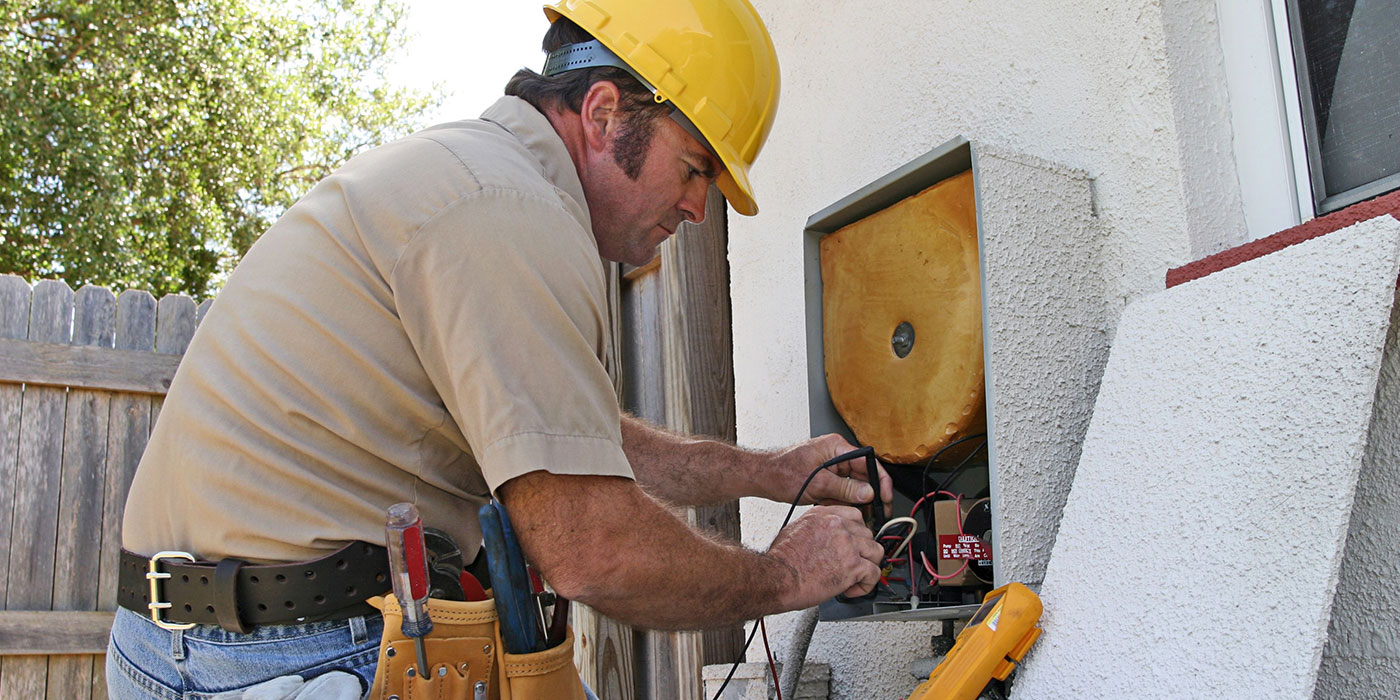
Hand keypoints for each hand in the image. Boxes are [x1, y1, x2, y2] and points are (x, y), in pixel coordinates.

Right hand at [766, 505, 884, 608]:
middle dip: (861, 552)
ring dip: (868, 567)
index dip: (857, 533)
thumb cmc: (779, 560)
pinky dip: (866, 585)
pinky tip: (852, 589)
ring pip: (876, 552)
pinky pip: (875, 573)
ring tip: (854, 578)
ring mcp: (847, 544)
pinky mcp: (853, 566)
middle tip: (850, 565)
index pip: (855, 516)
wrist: (775, 578)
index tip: (854, 544)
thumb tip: (821, 536)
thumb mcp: (793, 530)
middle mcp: (837, 525)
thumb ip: (814, 527)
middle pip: (868, 534)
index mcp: (823, 515)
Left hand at [771, 434, 892, 513]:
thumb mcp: (816, 483)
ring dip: (856, 502)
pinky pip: (841, 491)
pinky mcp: (825, 479)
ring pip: (853, 486)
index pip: (868, 461)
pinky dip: (843, 502)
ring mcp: (830, 467)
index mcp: (836, 447)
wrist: (761, 477)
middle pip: (863, 475)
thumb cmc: (780, 472)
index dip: (881, 480)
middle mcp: (835, 455)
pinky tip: (841, 512)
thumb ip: (844, 488)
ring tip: (860, 517)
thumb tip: (868, 492)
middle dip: (870, 495)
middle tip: (876, 512)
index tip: (885, 497)